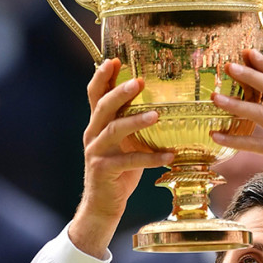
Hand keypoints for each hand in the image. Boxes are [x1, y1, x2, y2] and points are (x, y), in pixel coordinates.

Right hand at [69, 58, 172, 257]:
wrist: (104, 203)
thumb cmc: (119, 169)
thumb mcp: (124, 142)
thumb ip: (131, 123)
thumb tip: (158, 102)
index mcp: (97, 124)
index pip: (95, 94)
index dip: (101, 76)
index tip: (114, 59)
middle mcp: (93, 134)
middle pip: (103, 107)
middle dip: (120, 92)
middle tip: (138, 82)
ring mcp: (96, 152)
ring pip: (114, 131)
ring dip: (135, 121)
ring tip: (156, 115)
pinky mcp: (104, 170)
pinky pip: (129, 161)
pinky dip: (151, 158)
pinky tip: (169, 156)